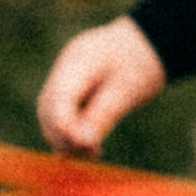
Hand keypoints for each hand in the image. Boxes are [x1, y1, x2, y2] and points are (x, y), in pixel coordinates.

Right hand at [37, 15, 165, 157]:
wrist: (148, 42)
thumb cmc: (141, 62)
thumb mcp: (129, 89)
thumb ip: (104, 114)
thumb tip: (83, 144)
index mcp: (79, 60)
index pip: (59, 98)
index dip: (65, 127)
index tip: (86, 148)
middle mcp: (65, 67)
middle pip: (48, 108)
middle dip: (64, 136)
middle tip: (92, 153)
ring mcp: (63, 75)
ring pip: (49, 113)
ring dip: (65, 137)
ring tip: (93, 151)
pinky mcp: (68, 87)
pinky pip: (60, 112)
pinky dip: (70, 130)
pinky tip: (89, 145)